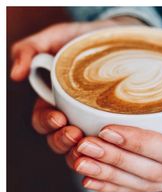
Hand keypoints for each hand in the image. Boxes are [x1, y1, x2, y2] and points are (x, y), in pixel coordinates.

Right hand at [11, 17, 144, 153]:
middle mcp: (70, 116)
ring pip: (79, 148)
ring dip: (81, 151)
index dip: (47, 124)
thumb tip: (15, 74)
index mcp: (53, 102)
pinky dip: (102, 153)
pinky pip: (104, 145)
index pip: (43, 122)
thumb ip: (30, 50)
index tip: (58, 118)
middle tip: (75, 134)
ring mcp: (89, 122)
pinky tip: (109, 152)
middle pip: (58, 140)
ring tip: (90, 143)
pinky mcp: (109, 124)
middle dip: (63, 141)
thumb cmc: (83, 40)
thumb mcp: (55, 38)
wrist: (116, 41)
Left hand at [66, 57, 161, 191]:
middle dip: (116, 161)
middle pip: (153, 170)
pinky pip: (140, 186)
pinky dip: (114, 185)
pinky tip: (92, 180)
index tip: (107, 131)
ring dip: (109, 174)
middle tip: (84, 147)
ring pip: (142, 183)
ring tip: (80, 162)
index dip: (140, 143)